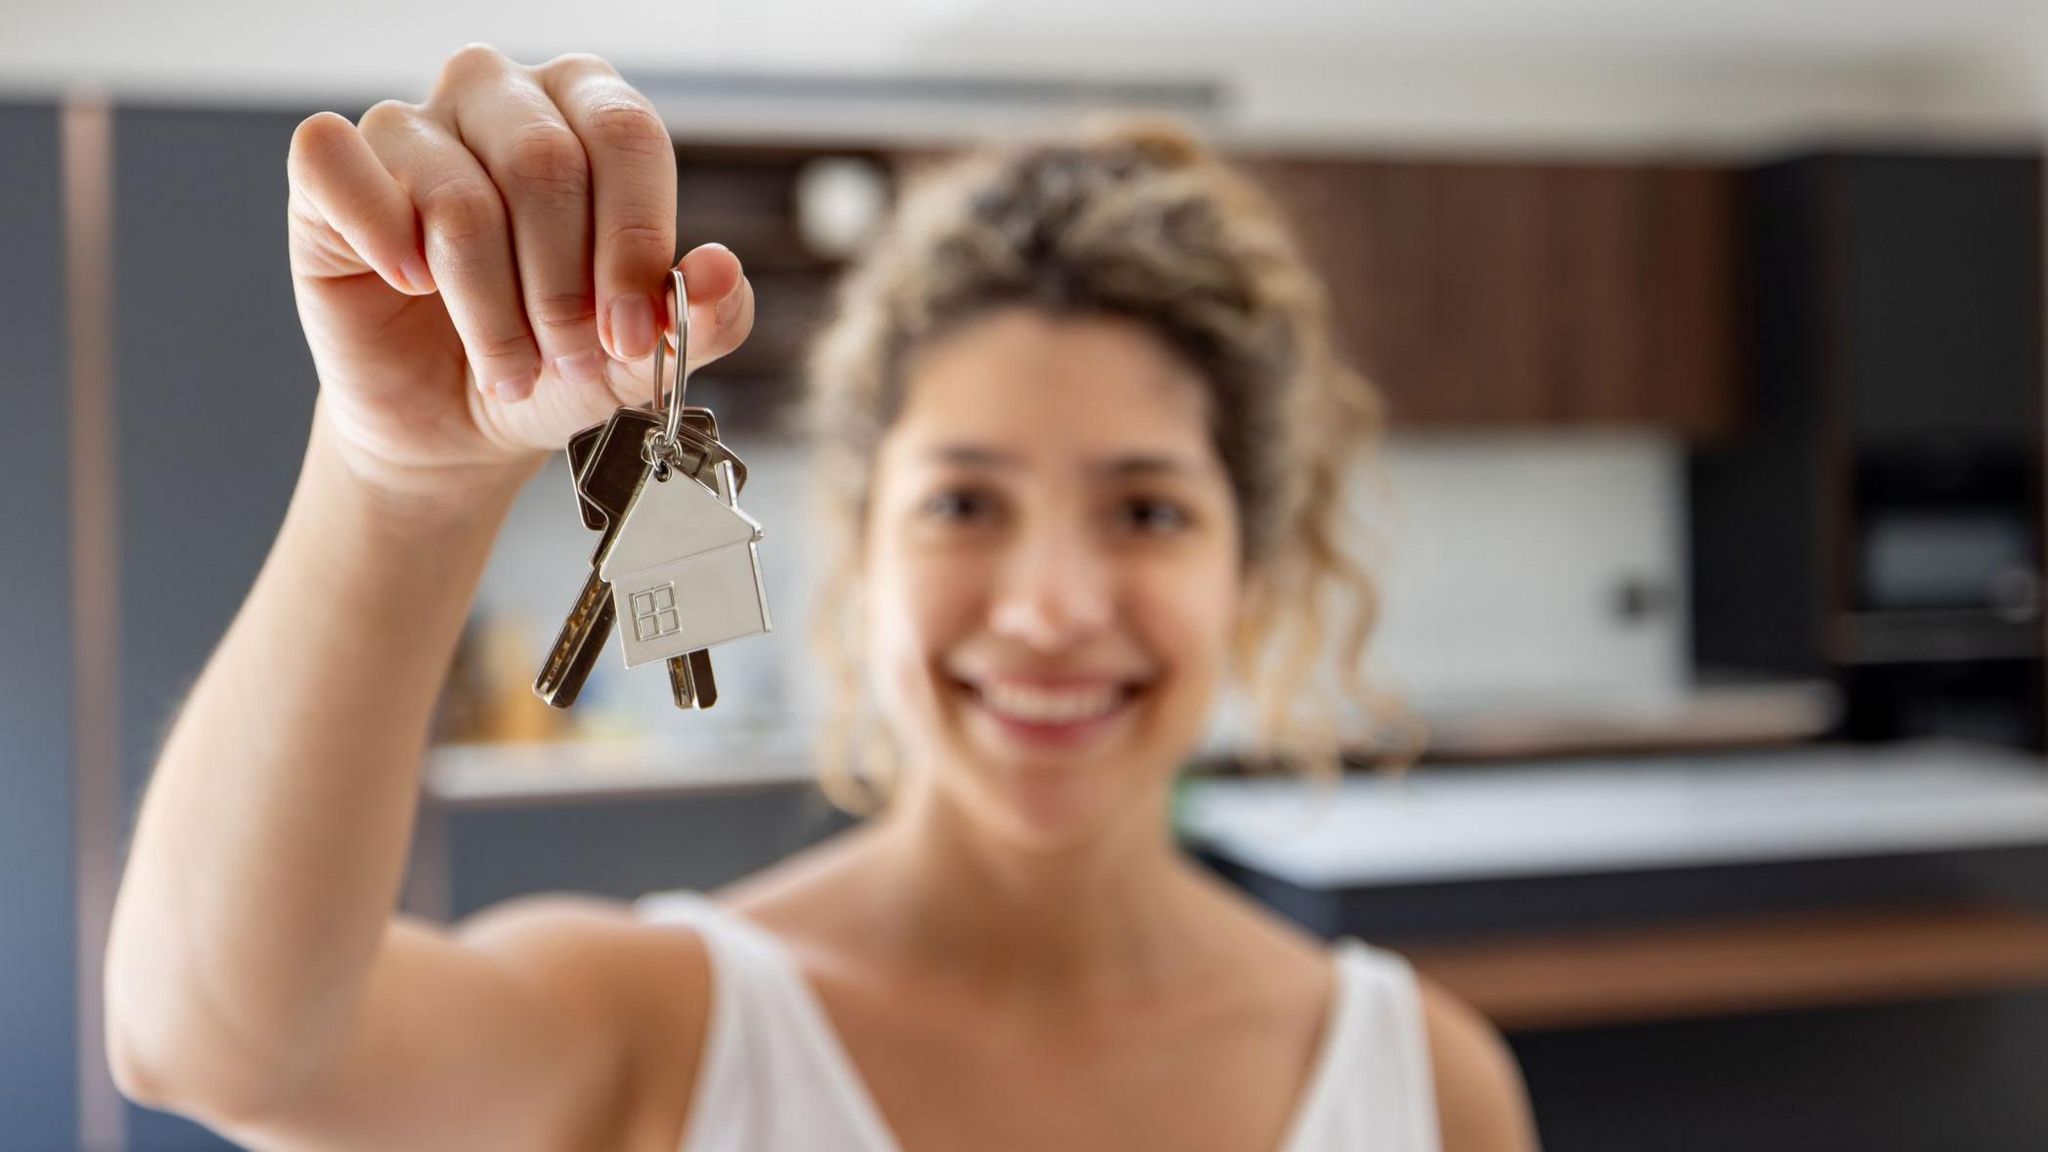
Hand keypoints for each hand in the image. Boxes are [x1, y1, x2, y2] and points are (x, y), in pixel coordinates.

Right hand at [285, 45, 754, 500]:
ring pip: (459, 198)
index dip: (632, 243)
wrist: (460, 422)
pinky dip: (383, 239)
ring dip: (491, 309)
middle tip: (569, 359)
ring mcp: (412, 126)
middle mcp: (502, 95)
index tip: (629, 335)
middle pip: (545, 162)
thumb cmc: (554, 366)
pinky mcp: (331, 172)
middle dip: (563, 289)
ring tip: (509, 367)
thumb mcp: (644, 360)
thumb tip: (723, 272)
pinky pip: (337, 163)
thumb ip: (704, 318)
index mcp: (589, 111)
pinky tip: (410, 286)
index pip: (626, 134)